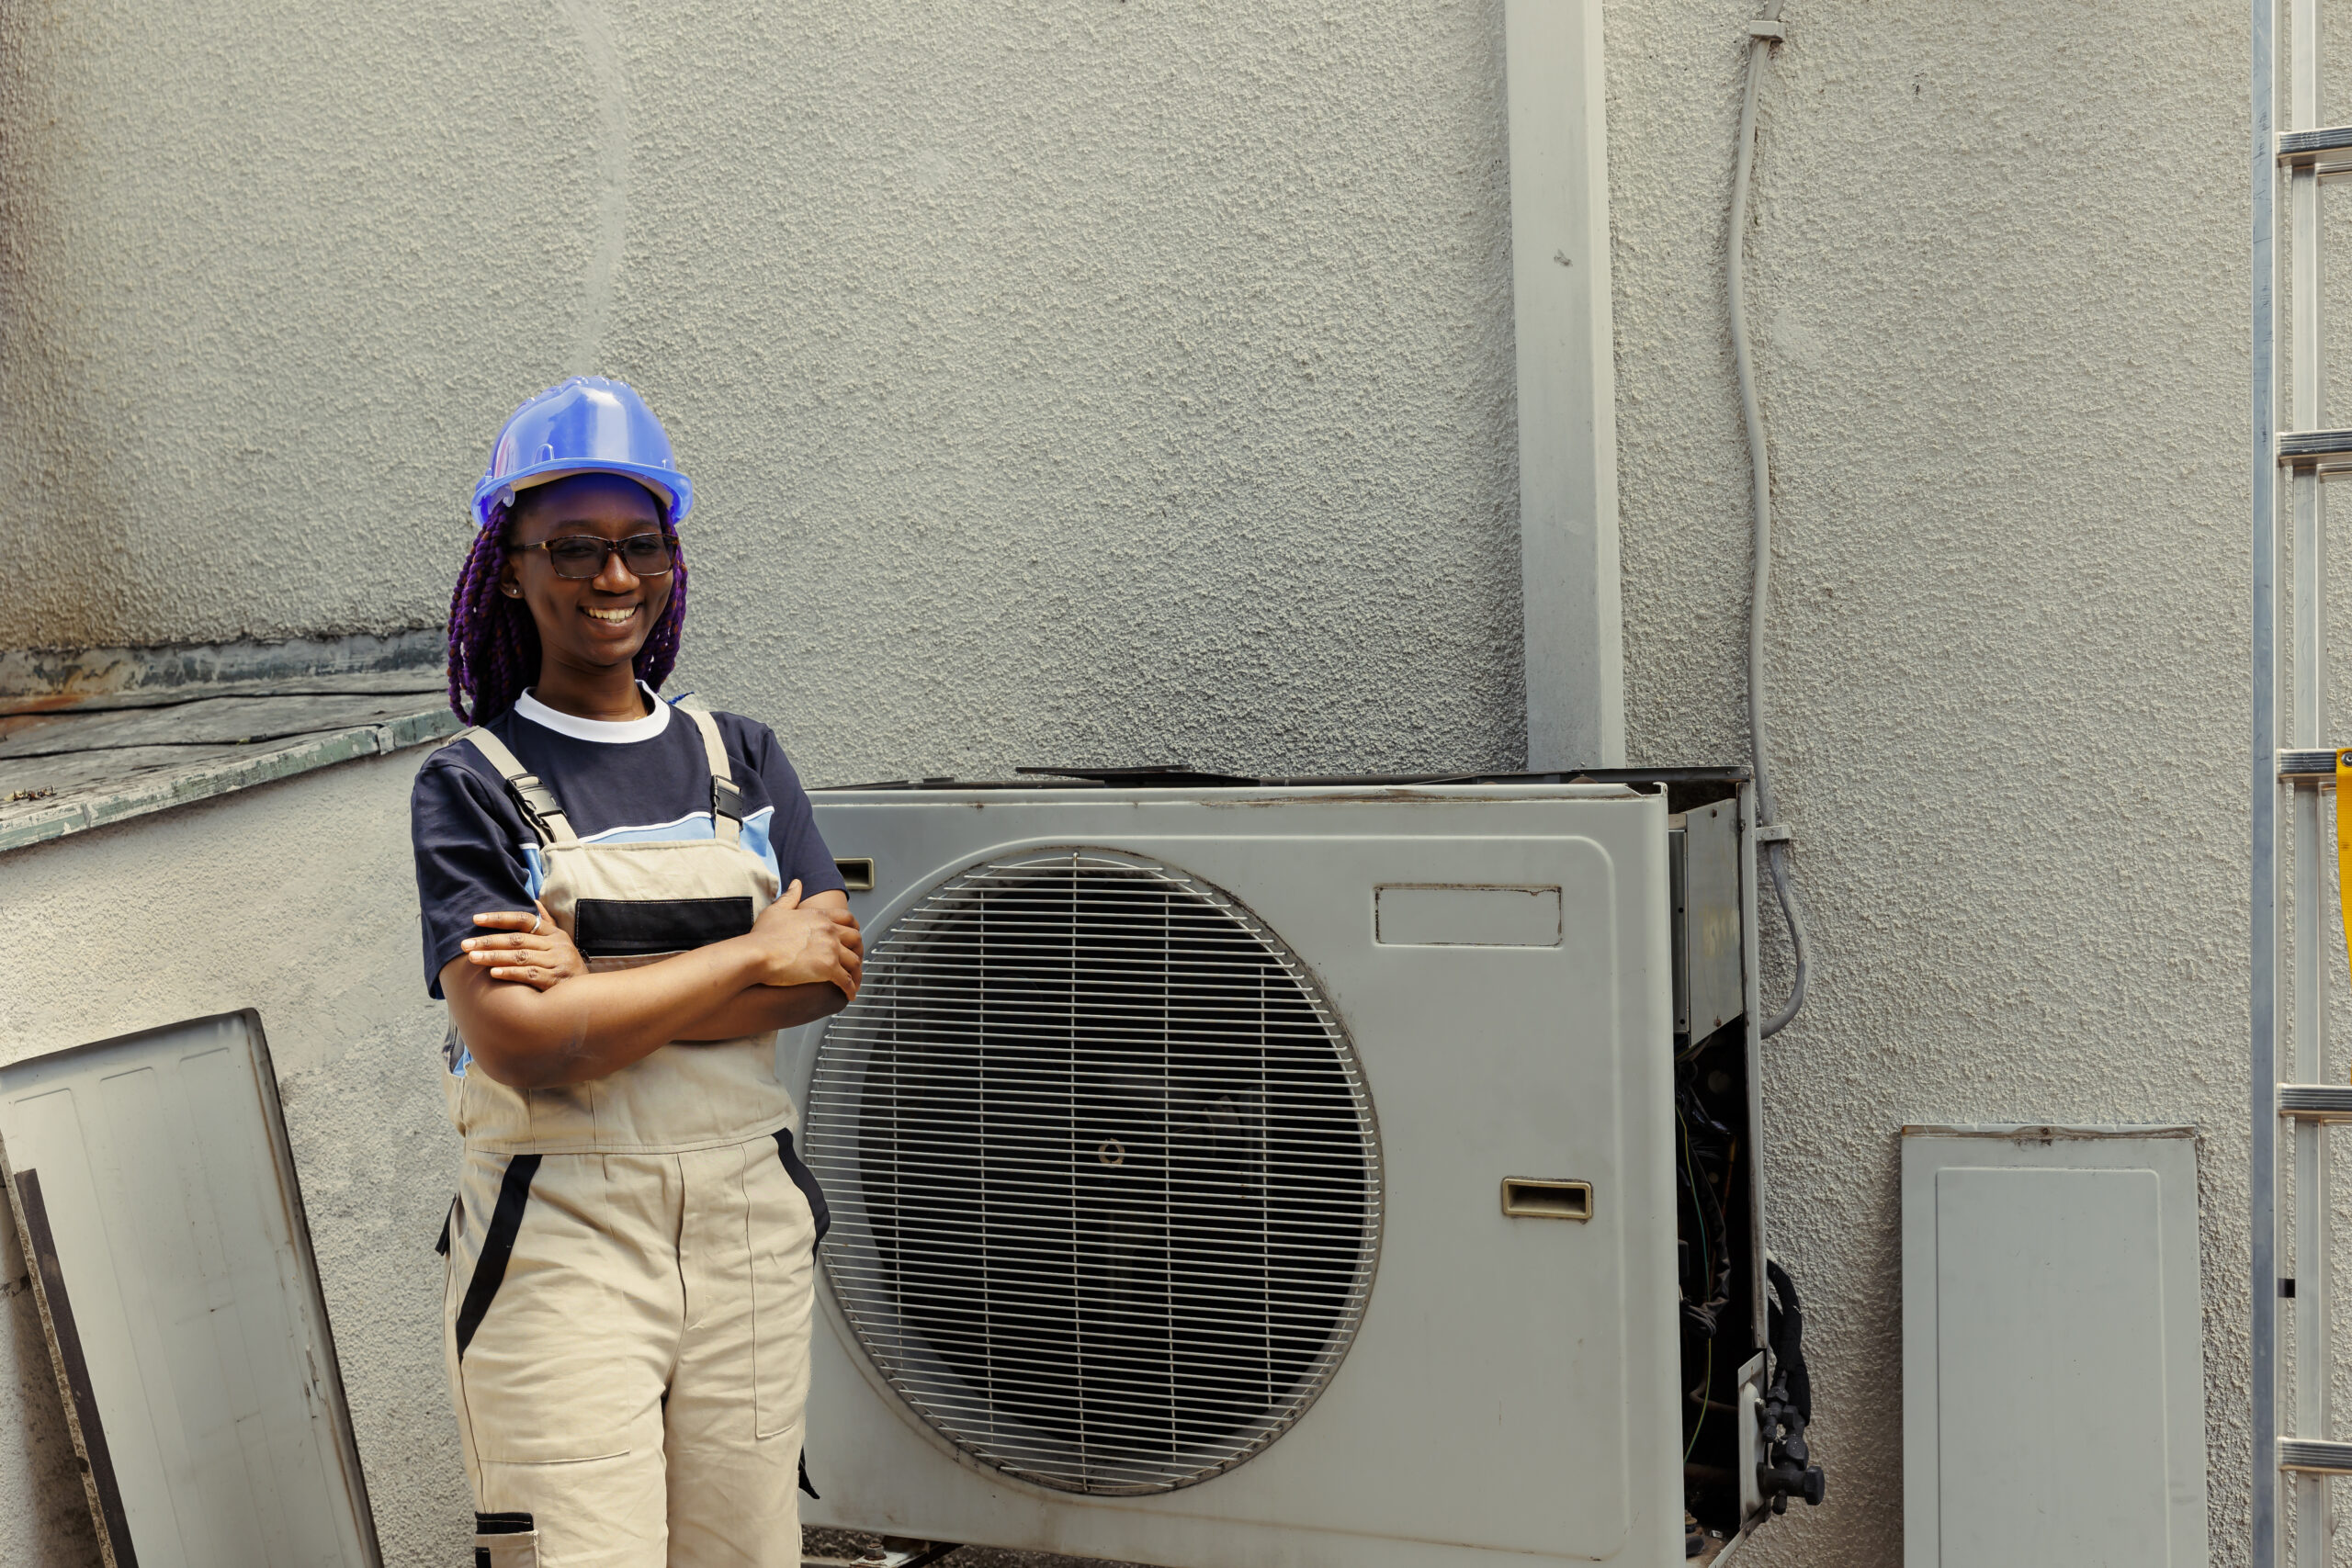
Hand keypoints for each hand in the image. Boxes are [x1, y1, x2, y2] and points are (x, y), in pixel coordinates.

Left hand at [461, 901, 586, 990]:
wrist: (589, 994)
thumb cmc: (565, 965)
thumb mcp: (559, 941)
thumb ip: (546, 921)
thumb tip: (533, 900)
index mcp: (553, 933)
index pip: (524, 919)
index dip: (499, 918)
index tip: (475, 919)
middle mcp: (556, 945)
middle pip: (517, 939)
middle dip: (489, 941)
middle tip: (465, 944)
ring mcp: (557, 962)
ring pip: (521, 957)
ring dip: (494, 957)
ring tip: (472, 958)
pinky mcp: (556, 980)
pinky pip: (530, 975)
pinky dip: (511, 973)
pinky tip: (493, 973)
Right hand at [745, 880, 863, 999]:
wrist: (757, 955)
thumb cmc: (762, 936)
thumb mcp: (776, 910)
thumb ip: (790, 896)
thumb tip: (797, 884)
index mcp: (819, 916)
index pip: (847, 919)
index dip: (854, 928)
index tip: (854, 937)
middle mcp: (829, 930)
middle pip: (856, 939)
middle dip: (858, 950)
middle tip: (855, 960)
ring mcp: (830, 949)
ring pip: (854, 961)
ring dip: (856, 972)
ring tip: (854, 981)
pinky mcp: (828, 969)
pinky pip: (846, 980)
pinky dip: (850, 988)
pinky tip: (849, 994)